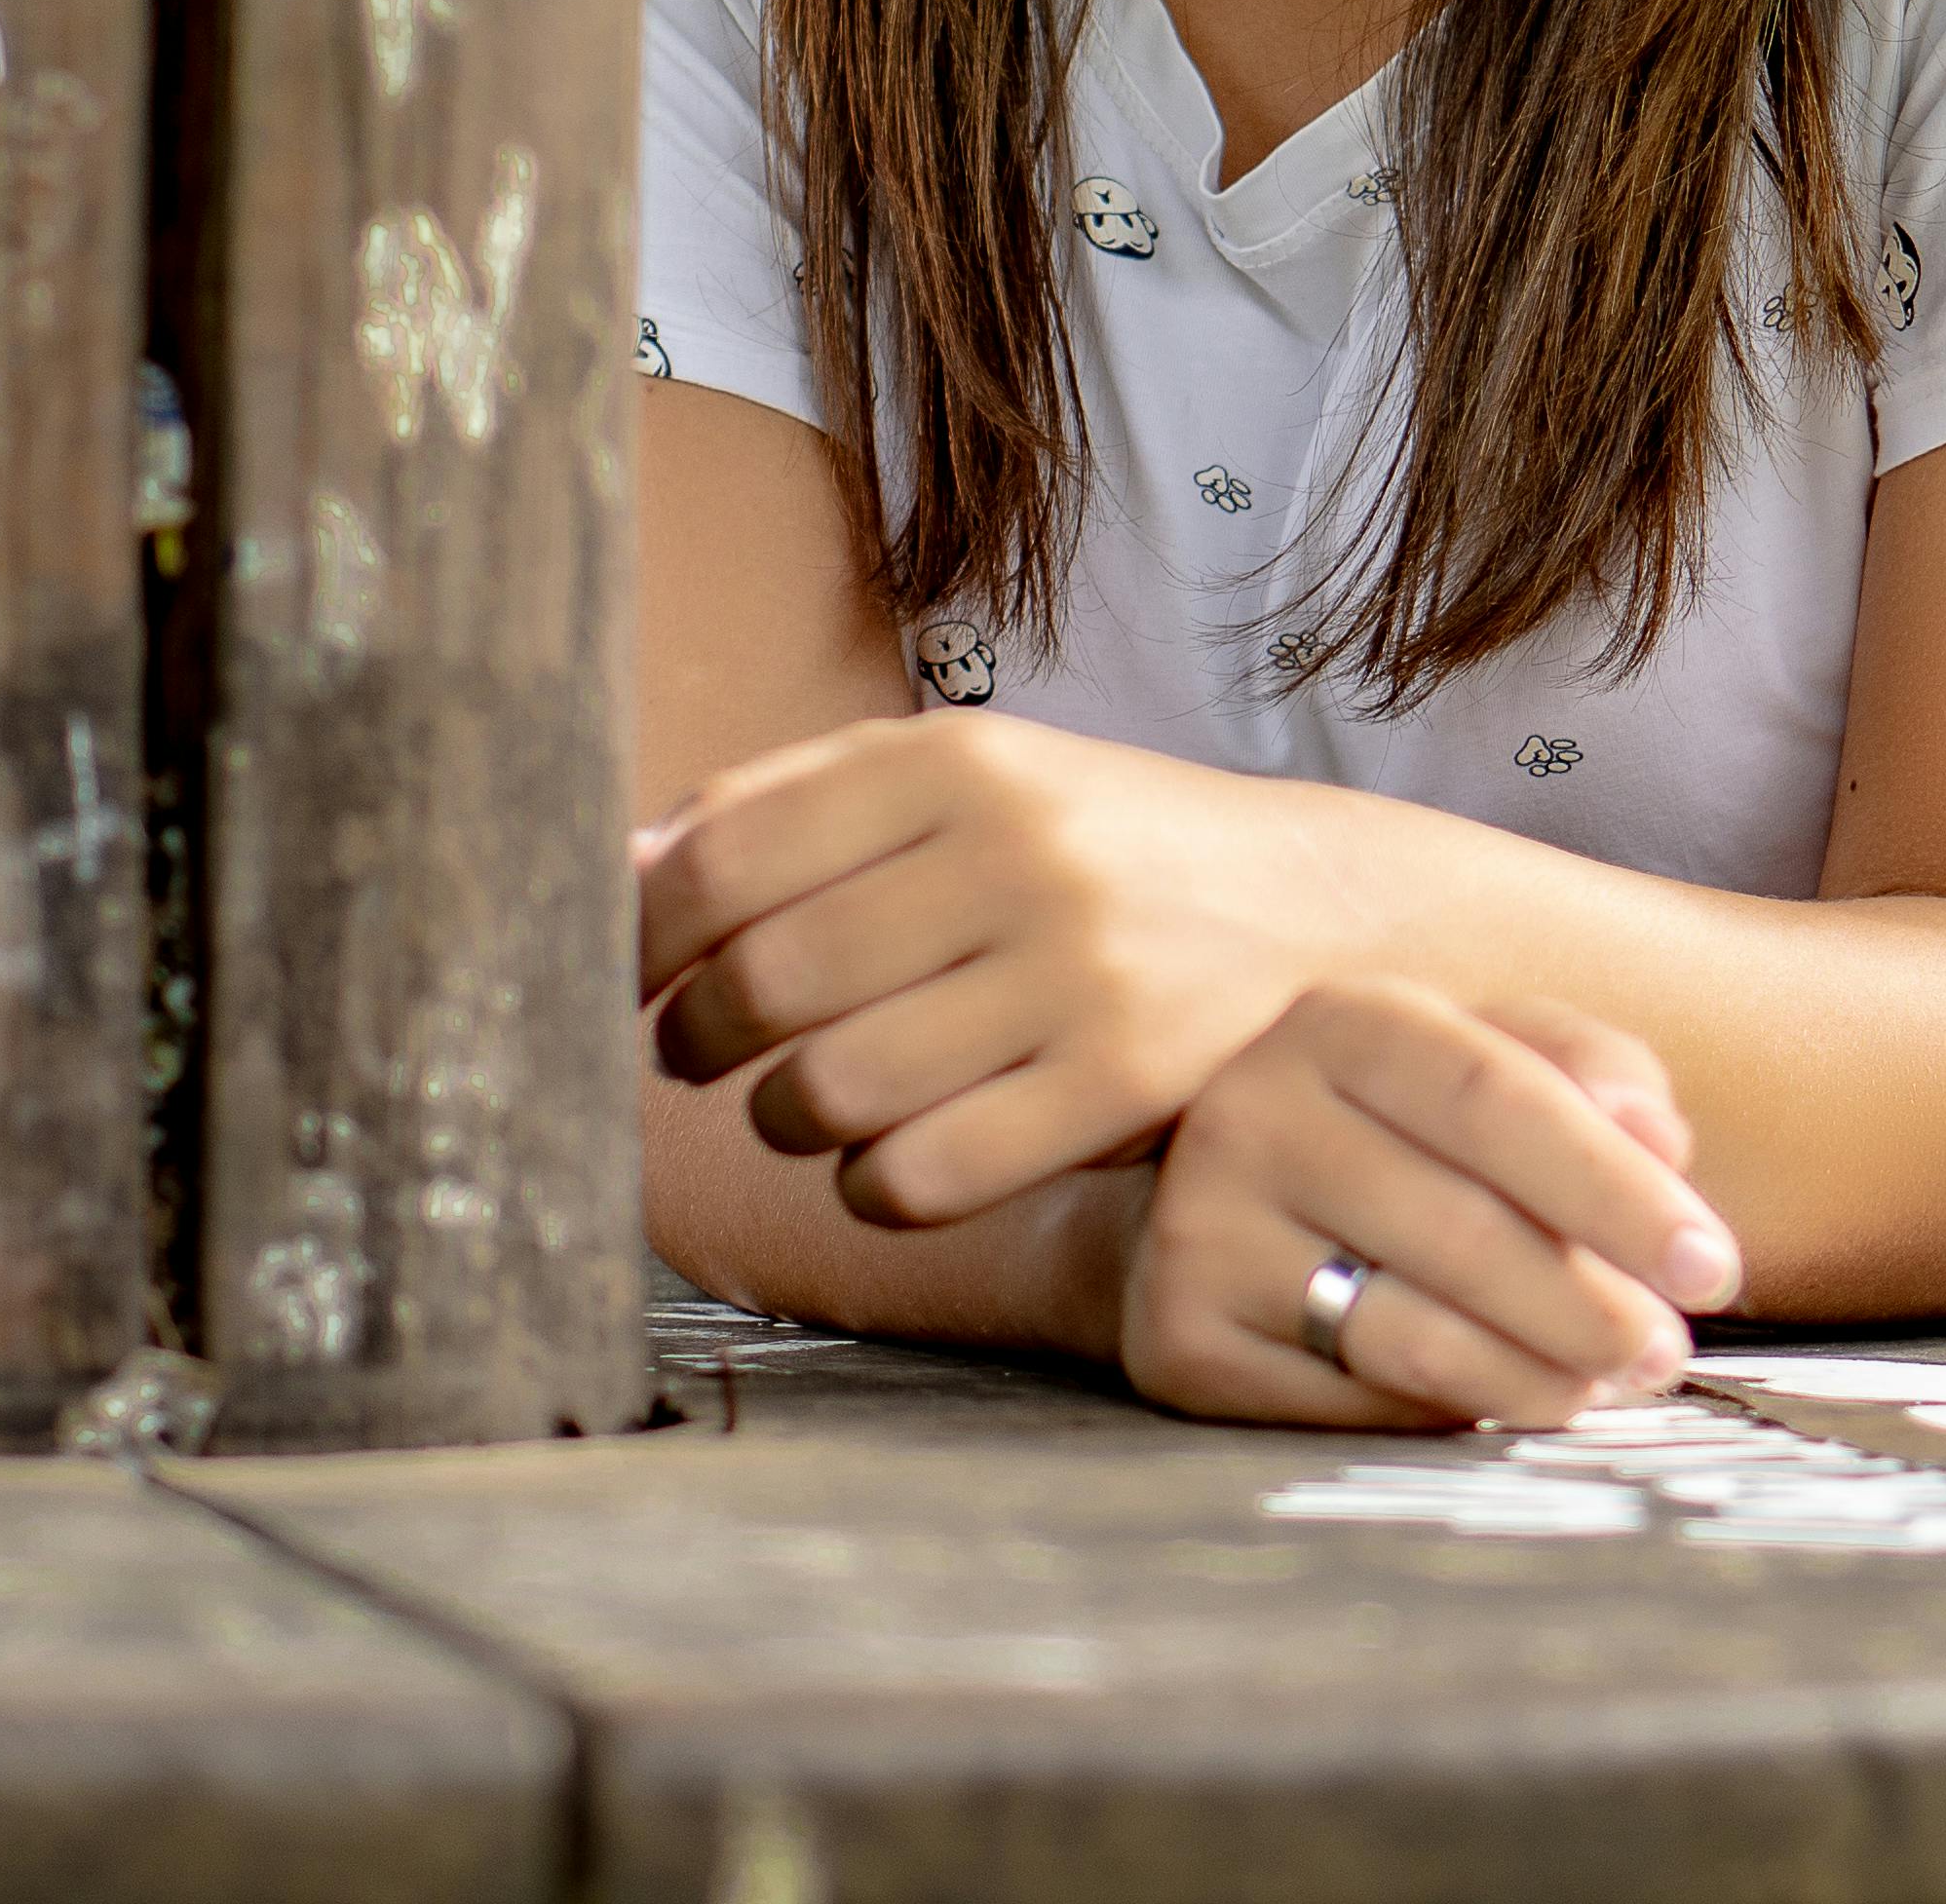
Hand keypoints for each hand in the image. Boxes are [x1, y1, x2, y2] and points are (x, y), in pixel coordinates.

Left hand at [634, 710, 1354, 1228]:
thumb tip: (614, 862)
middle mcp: (1019, 852)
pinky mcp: (1123, 1087)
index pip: (726, 853)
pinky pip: (923, 1174)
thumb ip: (800, 800)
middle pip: (767, 979)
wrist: (1331, 913)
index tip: (625, 974)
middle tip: (697, 1051)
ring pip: (833, 1089)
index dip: (640, 935)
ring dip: (783, 1120)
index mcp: (963, 759)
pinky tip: (887, 1163)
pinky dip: (872, 1187)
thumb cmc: (1105, 852)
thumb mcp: (976, 776)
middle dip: (698, 1036)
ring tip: (800, 1107)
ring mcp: (1079, 971)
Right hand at [1114, 983, 1741, 1426]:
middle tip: (1668, 1353)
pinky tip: (1508, 1401)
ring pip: (1410, 1333)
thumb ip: (1592, 1070)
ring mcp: (1203, 1233)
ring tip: (1607, 1386)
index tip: (1711, 1265)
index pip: (1498, 1099)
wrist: (1213, 1204)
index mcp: (1340, 1021)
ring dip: (1539, 1377)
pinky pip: (1352, 1406)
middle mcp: (1252, 1114)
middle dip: (1593, 1306)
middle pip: (1463, 1229)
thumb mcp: (1495, 1060)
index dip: (1615, 1189)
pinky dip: (1452, 1415)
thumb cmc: (1397, 1131)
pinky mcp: (1182, 1343)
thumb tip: (1660, 1141)